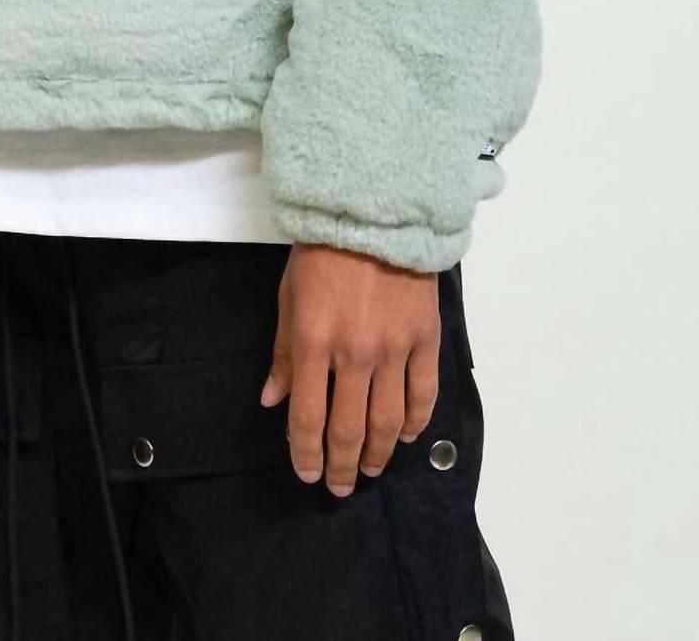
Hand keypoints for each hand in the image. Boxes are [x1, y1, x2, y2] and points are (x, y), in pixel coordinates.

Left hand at [260, 243, 438, 495]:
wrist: (374, 213)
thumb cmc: (322, 252)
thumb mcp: (288, 297)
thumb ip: (284, 354)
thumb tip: (272, 402)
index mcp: (314, 342)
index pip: (308, 417)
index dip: (305, 453)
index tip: (306, 474)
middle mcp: (355, 354)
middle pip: (349, 429)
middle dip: (341, 466)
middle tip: (339, 486)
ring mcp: (394, 349)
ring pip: (389, 422)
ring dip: (379, 454)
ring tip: (371, 470)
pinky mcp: (425, 339)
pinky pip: (422, 394)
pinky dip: (416, 423)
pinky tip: (407, 437)